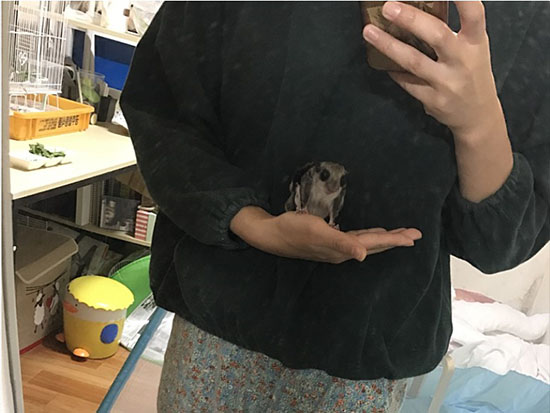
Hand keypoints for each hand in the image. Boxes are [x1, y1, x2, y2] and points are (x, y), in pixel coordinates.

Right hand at [230, 206, 421, 263]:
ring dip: (384, 238)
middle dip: (395, 240)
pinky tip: (370, 233)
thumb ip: (341, 243)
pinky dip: (368, 236)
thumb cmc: (294, 230)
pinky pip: (356, 239)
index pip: (374, 243)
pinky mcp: (329, 241)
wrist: (272, 234)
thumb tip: (363, 255)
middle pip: (375, 244)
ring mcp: (336, 247)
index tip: (413, 237)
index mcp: (343, 248)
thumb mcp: (318, 233)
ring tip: (399, 235)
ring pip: (367, 242)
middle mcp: (343, 250)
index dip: (394, 239)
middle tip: (414, 234)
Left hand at [363, 1, 504, 139]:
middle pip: (437, 36)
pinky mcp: (434, 100)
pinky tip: (382, 62)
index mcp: (476, 42)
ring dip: (388, 46)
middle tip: (388, 7)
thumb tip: (416, 8)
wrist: (478, 115)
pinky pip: (407, 83)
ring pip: (414, 62)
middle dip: (411, 19)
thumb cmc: (472, 73)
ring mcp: (448, 83)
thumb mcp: (473, 48)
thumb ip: (453, 30)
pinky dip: (393, 71)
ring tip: (369, 32)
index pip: (473, 13)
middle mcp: (463, 61)